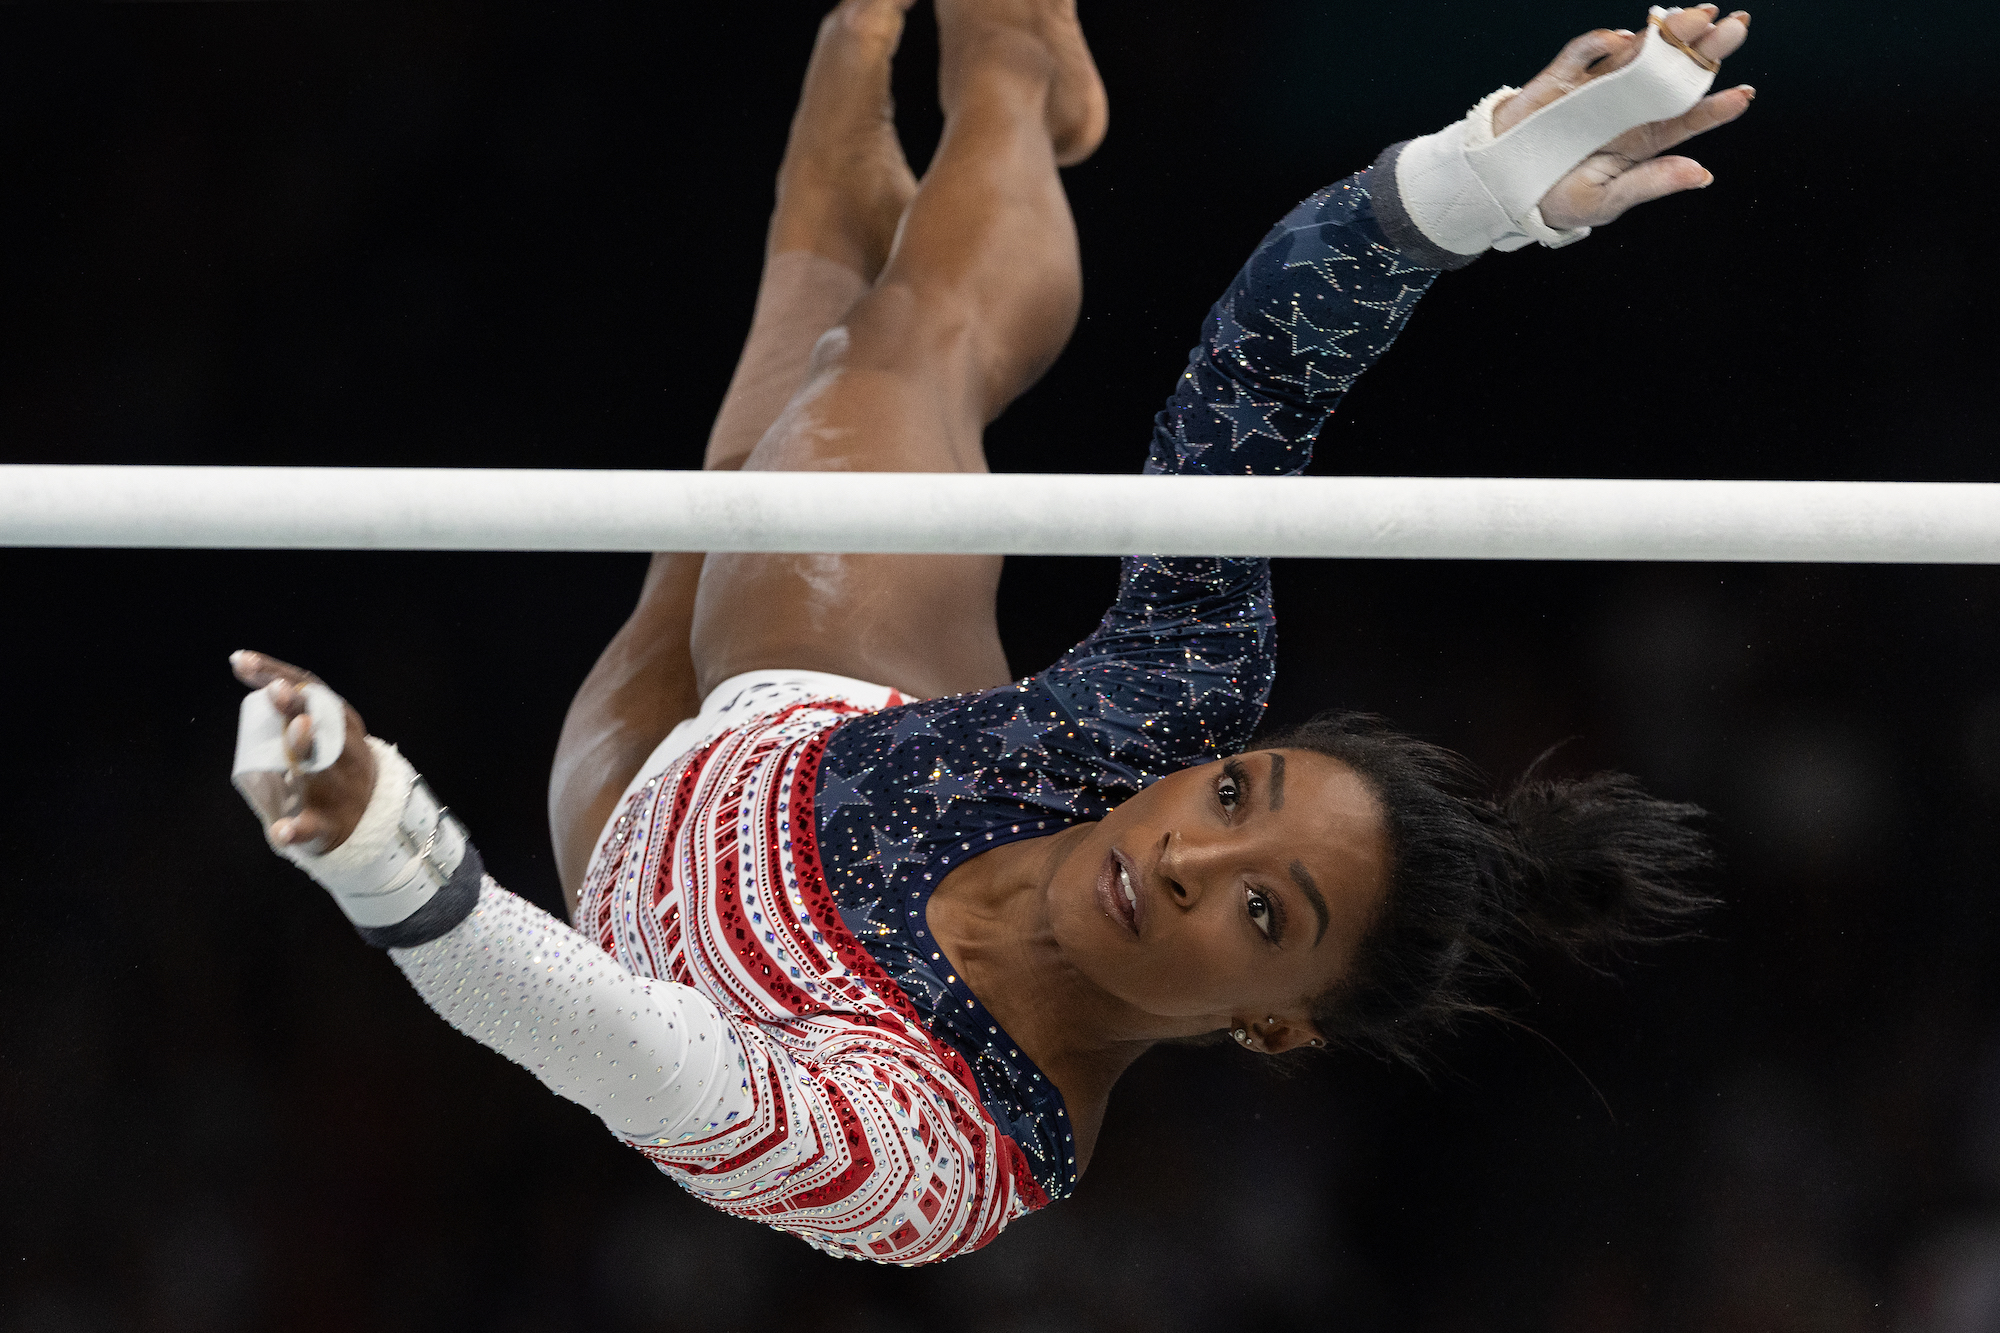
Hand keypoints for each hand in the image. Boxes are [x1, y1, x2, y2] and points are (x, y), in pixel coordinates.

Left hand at [230, 649, 376, 852]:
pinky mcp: (331, 824)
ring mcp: (339, 788)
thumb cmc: (333, 768)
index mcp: (338, 724)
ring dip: (308, 748)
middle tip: (275, 690)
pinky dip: (298, 828)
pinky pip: (314, 825)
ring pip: (323, 767)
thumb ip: (293, 708)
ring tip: (297, 729)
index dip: (276, 672)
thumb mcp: (324, 734)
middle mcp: (343, 751)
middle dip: (299, 705)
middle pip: (323, 723)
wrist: (372, 821)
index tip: (241, 660)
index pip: (310, 690)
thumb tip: (243, 665)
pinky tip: (282, 830)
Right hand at [1498, 5, 1753, 230]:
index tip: (1743, 96)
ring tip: (1698, 16)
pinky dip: (1602, 42)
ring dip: (1667, 33)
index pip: (1685, 119)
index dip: (1714, 107)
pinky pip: (1584, 52)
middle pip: (1672, 75)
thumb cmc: (1554, 197)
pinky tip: (1625, 36)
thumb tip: (1702, 174)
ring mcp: (1596, 88)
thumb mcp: (1603, 201)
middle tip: (1735, 28)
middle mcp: (1627, 107)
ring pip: (1637, 53)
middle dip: (1704, 50)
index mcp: (1642, 140)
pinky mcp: (1563, 76)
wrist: (1499, 186)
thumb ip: (1651, 183)